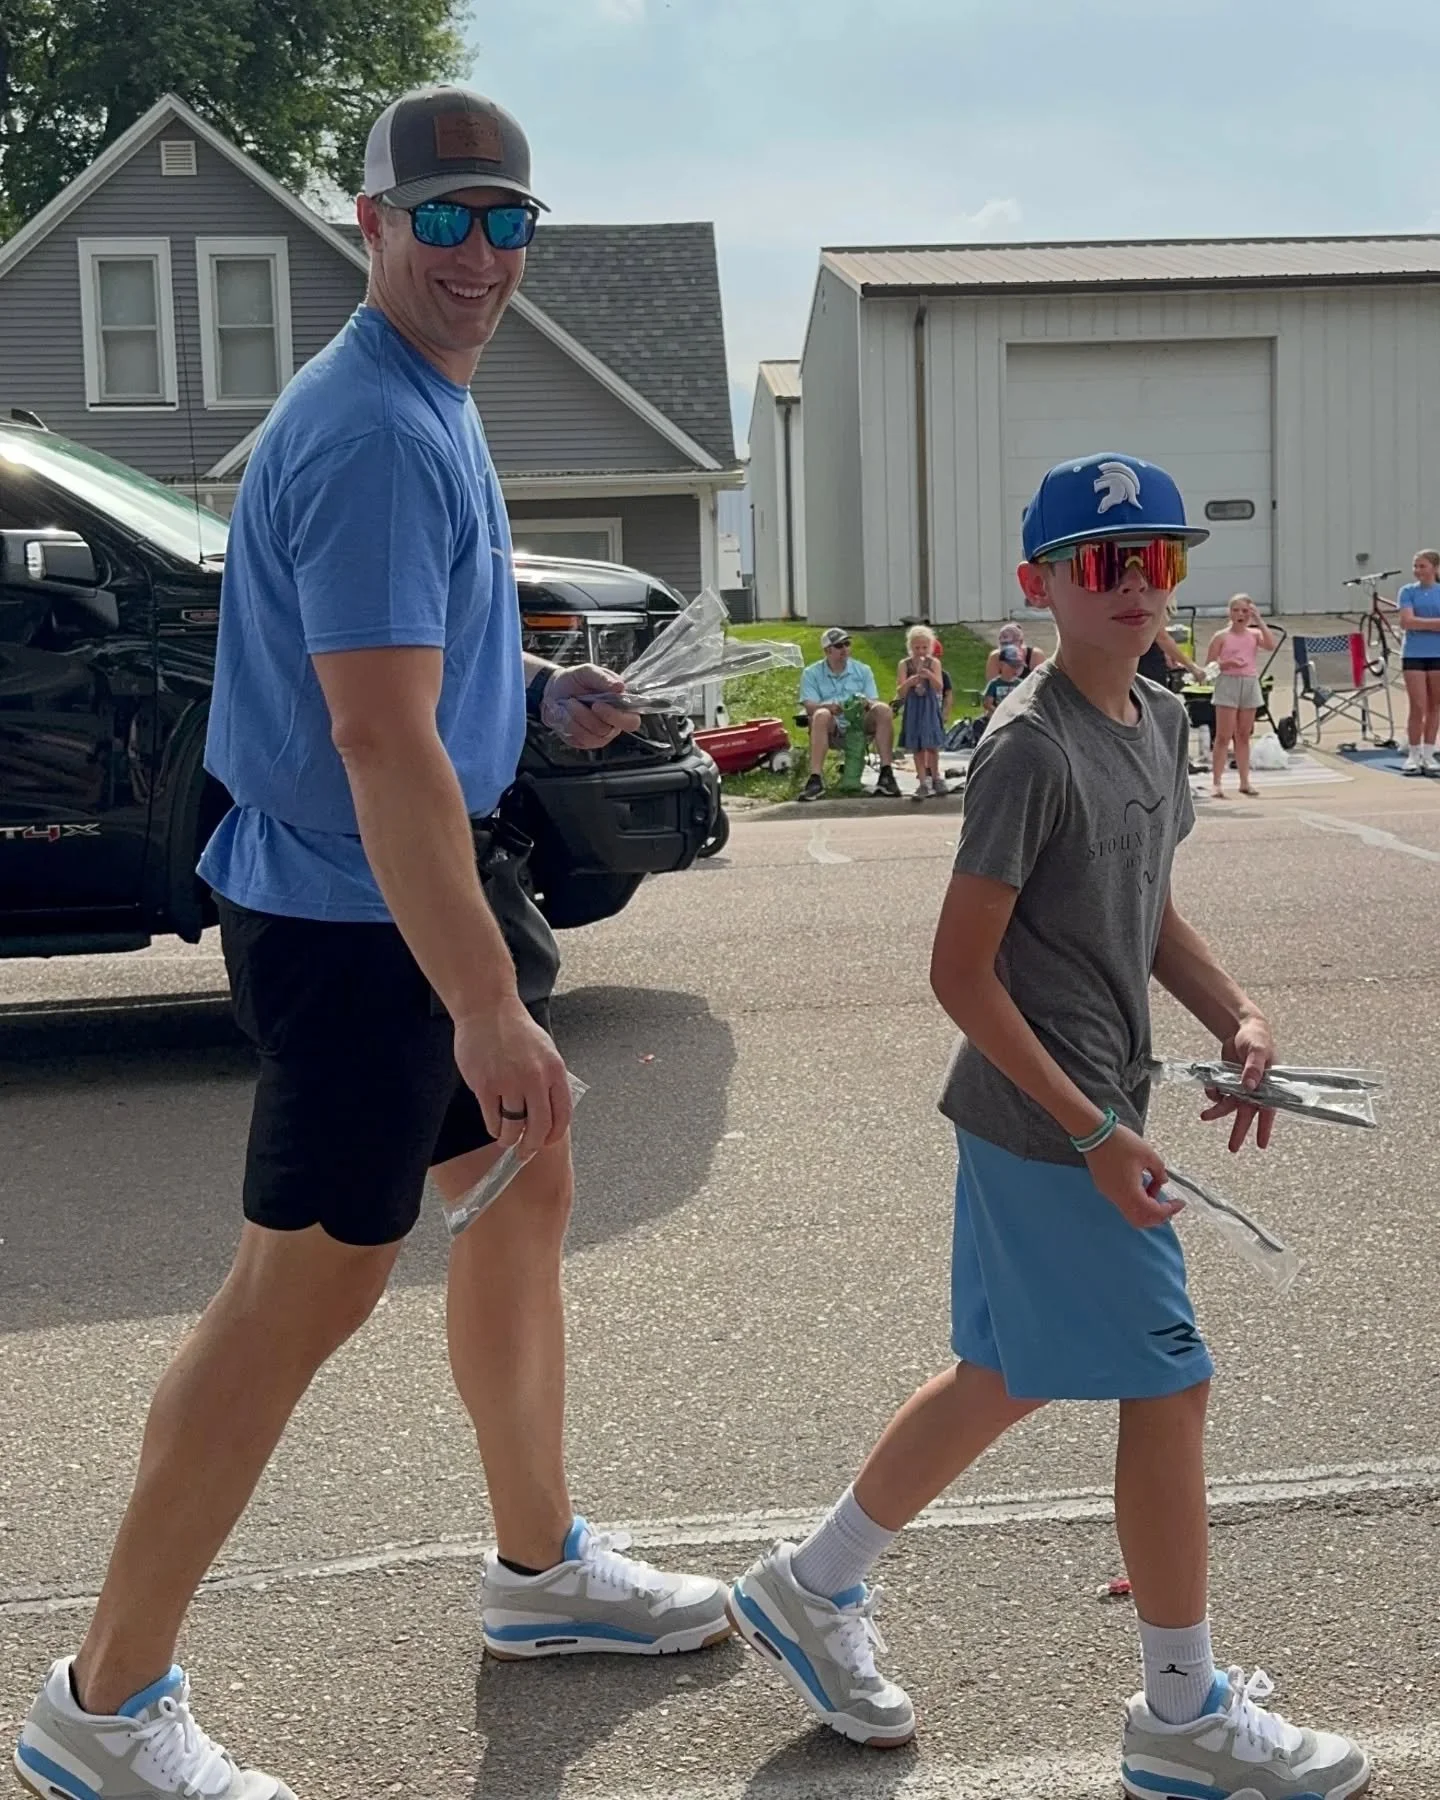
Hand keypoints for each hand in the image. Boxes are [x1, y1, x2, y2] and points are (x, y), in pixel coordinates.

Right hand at [454, 997, 572, 1157]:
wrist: (487, 1010)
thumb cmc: (516, 1030)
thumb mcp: (546, 1051)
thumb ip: (549, 1080)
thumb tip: (549, 1112)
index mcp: (555, 1071)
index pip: (562, 1115)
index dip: (554, 1135)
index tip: (546, 1142)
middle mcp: (535, 1078)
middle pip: (539, 1127)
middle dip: (532, 1146)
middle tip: (525, 1152)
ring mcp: (509, 1082)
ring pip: (514, 1127)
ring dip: (510, 1140)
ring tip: (507, 1140)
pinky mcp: (485, 1085)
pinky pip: (492, 1119)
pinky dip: (493, 1127)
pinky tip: (493, 1124)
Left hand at [539, 664, 641, 748]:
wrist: (554, 691)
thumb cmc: (576, 681)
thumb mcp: (588, 672)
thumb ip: (604, 678)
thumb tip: (620, 687)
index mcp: (622, 707)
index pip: (631, 722)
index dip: (617, 717)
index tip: (598, 705)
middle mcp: (613, 725)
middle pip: (608, 731)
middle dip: (588, 717)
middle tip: (575, 703)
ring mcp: (599, 736)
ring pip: (590, 735)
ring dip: (574, 717)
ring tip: (568, 702)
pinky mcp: (584, 742)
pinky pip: (577, 739)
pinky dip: (567, 723)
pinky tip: (565, 712)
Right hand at [1084, 1124, 1183, 1229]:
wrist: (1094, 1133)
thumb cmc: (1122, 1142)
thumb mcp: (1148, 1154)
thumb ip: (1160, 1171)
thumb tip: (1163, 1182)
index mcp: (1131, 1192)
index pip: (1153, 1212)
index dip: (1169, 1210)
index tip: (1180, 1202)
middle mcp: (1118, 1198)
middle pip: (1140, 1220)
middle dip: (1157, 1215)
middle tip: (1169, 1204)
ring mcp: (1109, 1194)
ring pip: (1131, 1213)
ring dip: (1146, 1207)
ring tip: (1154, 1187)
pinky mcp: (1104, 1188)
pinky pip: (1123, 1203)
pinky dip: (1136, 1201)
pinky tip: (1141, 1184)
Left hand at [1201, 1014, 1276, 1150]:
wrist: (1241, 1028)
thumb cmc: (1257, 1038)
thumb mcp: (1258, 1050)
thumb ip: (1254, 1067)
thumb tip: (1250, 1086)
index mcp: (1269, 1084)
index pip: (1268, 1110)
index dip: (1264, 1128)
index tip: (1261, 1144)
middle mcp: (1255, 1089)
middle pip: (1247, 1114)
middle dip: (1239, 1131)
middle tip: (1233, 1148)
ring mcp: (1240, 1086)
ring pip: (1229, 1105)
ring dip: (1217, 1111)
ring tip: (1204, 1116)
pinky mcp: (1228, 1080)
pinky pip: (1219, 1093)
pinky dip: (1213, 1093)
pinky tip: (1210, 1087)